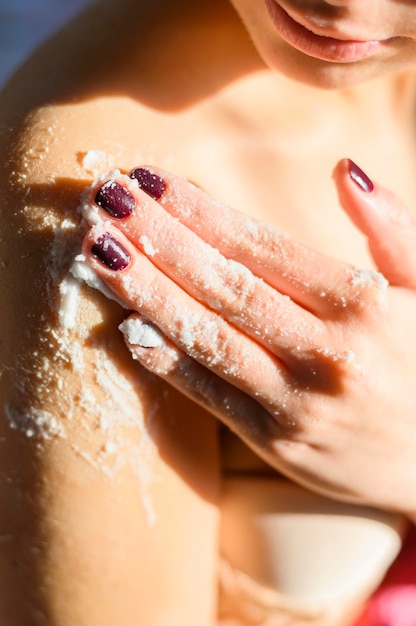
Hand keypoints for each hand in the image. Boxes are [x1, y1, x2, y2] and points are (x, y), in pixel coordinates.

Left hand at [80, 160, 415, 514]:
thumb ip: (391, 228)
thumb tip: (345, 169)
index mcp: (361, 305)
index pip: (258, 246)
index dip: (196, 209)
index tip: (148, 179)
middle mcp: (325, 353)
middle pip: (222, 286)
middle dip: (156, 239)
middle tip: (104, 201)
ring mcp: (297, 403)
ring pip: (207, 338)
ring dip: (145, 293)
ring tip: (99, 253)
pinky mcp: (279, 442)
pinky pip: (212, 396)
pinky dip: (167, 362)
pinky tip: (128, 328)